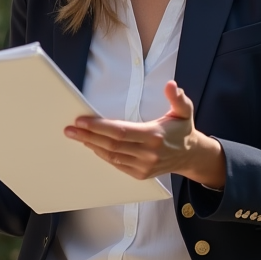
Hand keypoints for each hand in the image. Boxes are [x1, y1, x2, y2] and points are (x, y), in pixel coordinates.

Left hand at [64, 80, 225, 186]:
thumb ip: (177, 97)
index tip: (82, 120)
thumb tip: (171, 85)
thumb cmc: (182, 129)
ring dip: (92, 145)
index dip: (99, 127)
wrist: (190, 155)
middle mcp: (148, 153)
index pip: (120, 131)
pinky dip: (102, 155)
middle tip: (70, 129)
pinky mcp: (140, 174)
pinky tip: (92, 145)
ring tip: (76, 135)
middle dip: (88, 136)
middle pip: (111, 145)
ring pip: (111, 156)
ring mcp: (144, 166)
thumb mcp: (184, 110)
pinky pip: (116, 164)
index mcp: (154, 136)